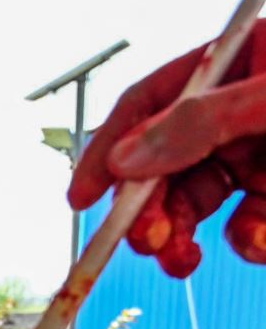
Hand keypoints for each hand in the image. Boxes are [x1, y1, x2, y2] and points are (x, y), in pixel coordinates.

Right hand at [71, 20, 265, 272]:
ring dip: (179, 239)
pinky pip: (242, 226)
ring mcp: (255, 155)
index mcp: (232, 66)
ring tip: (182, 262)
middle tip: (144, 240)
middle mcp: (235, 112)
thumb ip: (200, 123)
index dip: (107, 150)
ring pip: (193, 203)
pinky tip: (258, 240)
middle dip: (145, 208)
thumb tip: (127, 158)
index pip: (146, 103)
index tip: (80, 197)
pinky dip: (244, 243)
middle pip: (160, 163)